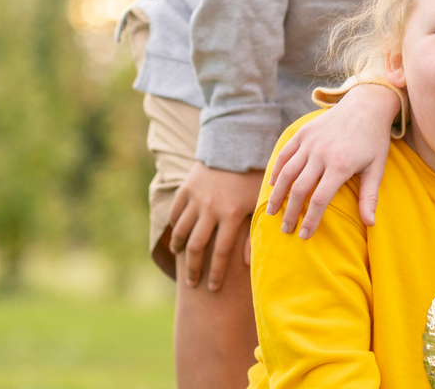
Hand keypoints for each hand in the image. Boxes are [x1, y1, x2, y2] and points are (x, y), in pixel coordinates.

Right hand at [167, 164, 263, 289]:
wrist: (238, 146)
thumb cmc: (255, 177)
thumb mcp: (260, 202)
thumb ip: (254, 231)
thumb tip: (248, 262)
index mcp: (233, 214)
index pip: (222, 252)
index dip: (216, 273)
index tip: (213, 288)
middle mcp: (211, 209)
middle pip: (198, 247)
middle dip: (194, 269)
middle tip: (192, 284)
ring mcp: (196, 199)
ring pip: (182, 231)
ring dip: (180, 249)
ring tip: (182, 260)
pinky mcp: (186, 189)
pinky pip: (176, 213)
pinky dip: (175, 227)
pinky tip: (178, 236)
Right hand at [265, 84, 399, 236]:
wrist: (367, 105)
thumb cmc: (373, 140)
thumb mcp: (376, 167)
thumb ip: (370, 196)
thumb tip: (370, 223)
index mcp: (341, 165)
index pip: (319, 200)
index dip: (310, 220)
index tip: (305, 235)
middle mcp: (322, 154)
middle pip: (298, 190)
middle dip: (290, 213)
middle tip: (286, 229)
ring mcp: (310, 142)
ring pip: (286, 173)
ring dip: (277, 195)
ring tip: (272, 212)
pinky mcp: (303, 133)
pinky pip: (284, 154)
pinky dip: (276, 171)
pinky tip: (272, 185)